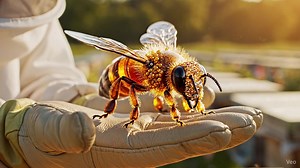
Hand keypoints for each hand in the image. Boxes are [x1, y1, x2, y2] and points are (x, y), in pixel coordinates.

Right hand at [11, 100, 261, 167]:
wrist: (44, 133)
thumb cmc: (44, 133)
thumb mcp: (48, 131)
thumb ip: (65, 131)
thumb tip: (85, 131)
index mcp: (120, 152)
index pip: (166, 146)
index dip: (196, 137)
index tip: (227, 129)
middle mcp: (138, 147)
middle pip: (187, 139)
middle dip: (221, 130)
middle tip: (253, 121)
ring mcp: (142, 136)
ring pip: (186, 128)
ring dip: (217, 120)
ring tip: (248, 115)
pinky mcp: (141, 125)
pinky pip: (174, 119)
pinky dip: (196, 112)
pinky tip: (214, 106)